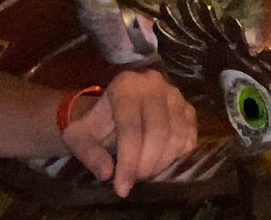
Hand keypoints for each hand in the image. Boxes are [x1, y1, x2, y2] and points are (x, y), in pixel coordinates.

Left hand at [60, 70, 197, 196]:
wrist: (113, 110)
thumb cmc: (98, 124)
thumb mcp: (81, 137)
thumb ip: (89, 153)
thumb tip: (107, 173)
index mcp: (125, 85)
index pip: (131, 126)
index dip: (128, 161)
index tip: (122, 187)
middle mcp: (153, 83)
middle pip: (157, 132)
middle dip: (146, 164)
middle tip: (134, 179)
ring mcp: (174, 94)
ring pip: (176, 135)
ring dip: (161, 162)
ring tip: (144, 171)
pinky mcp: (188, 108)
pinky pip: (189, 137)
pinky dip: (177, 156)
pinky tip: (160, 161)